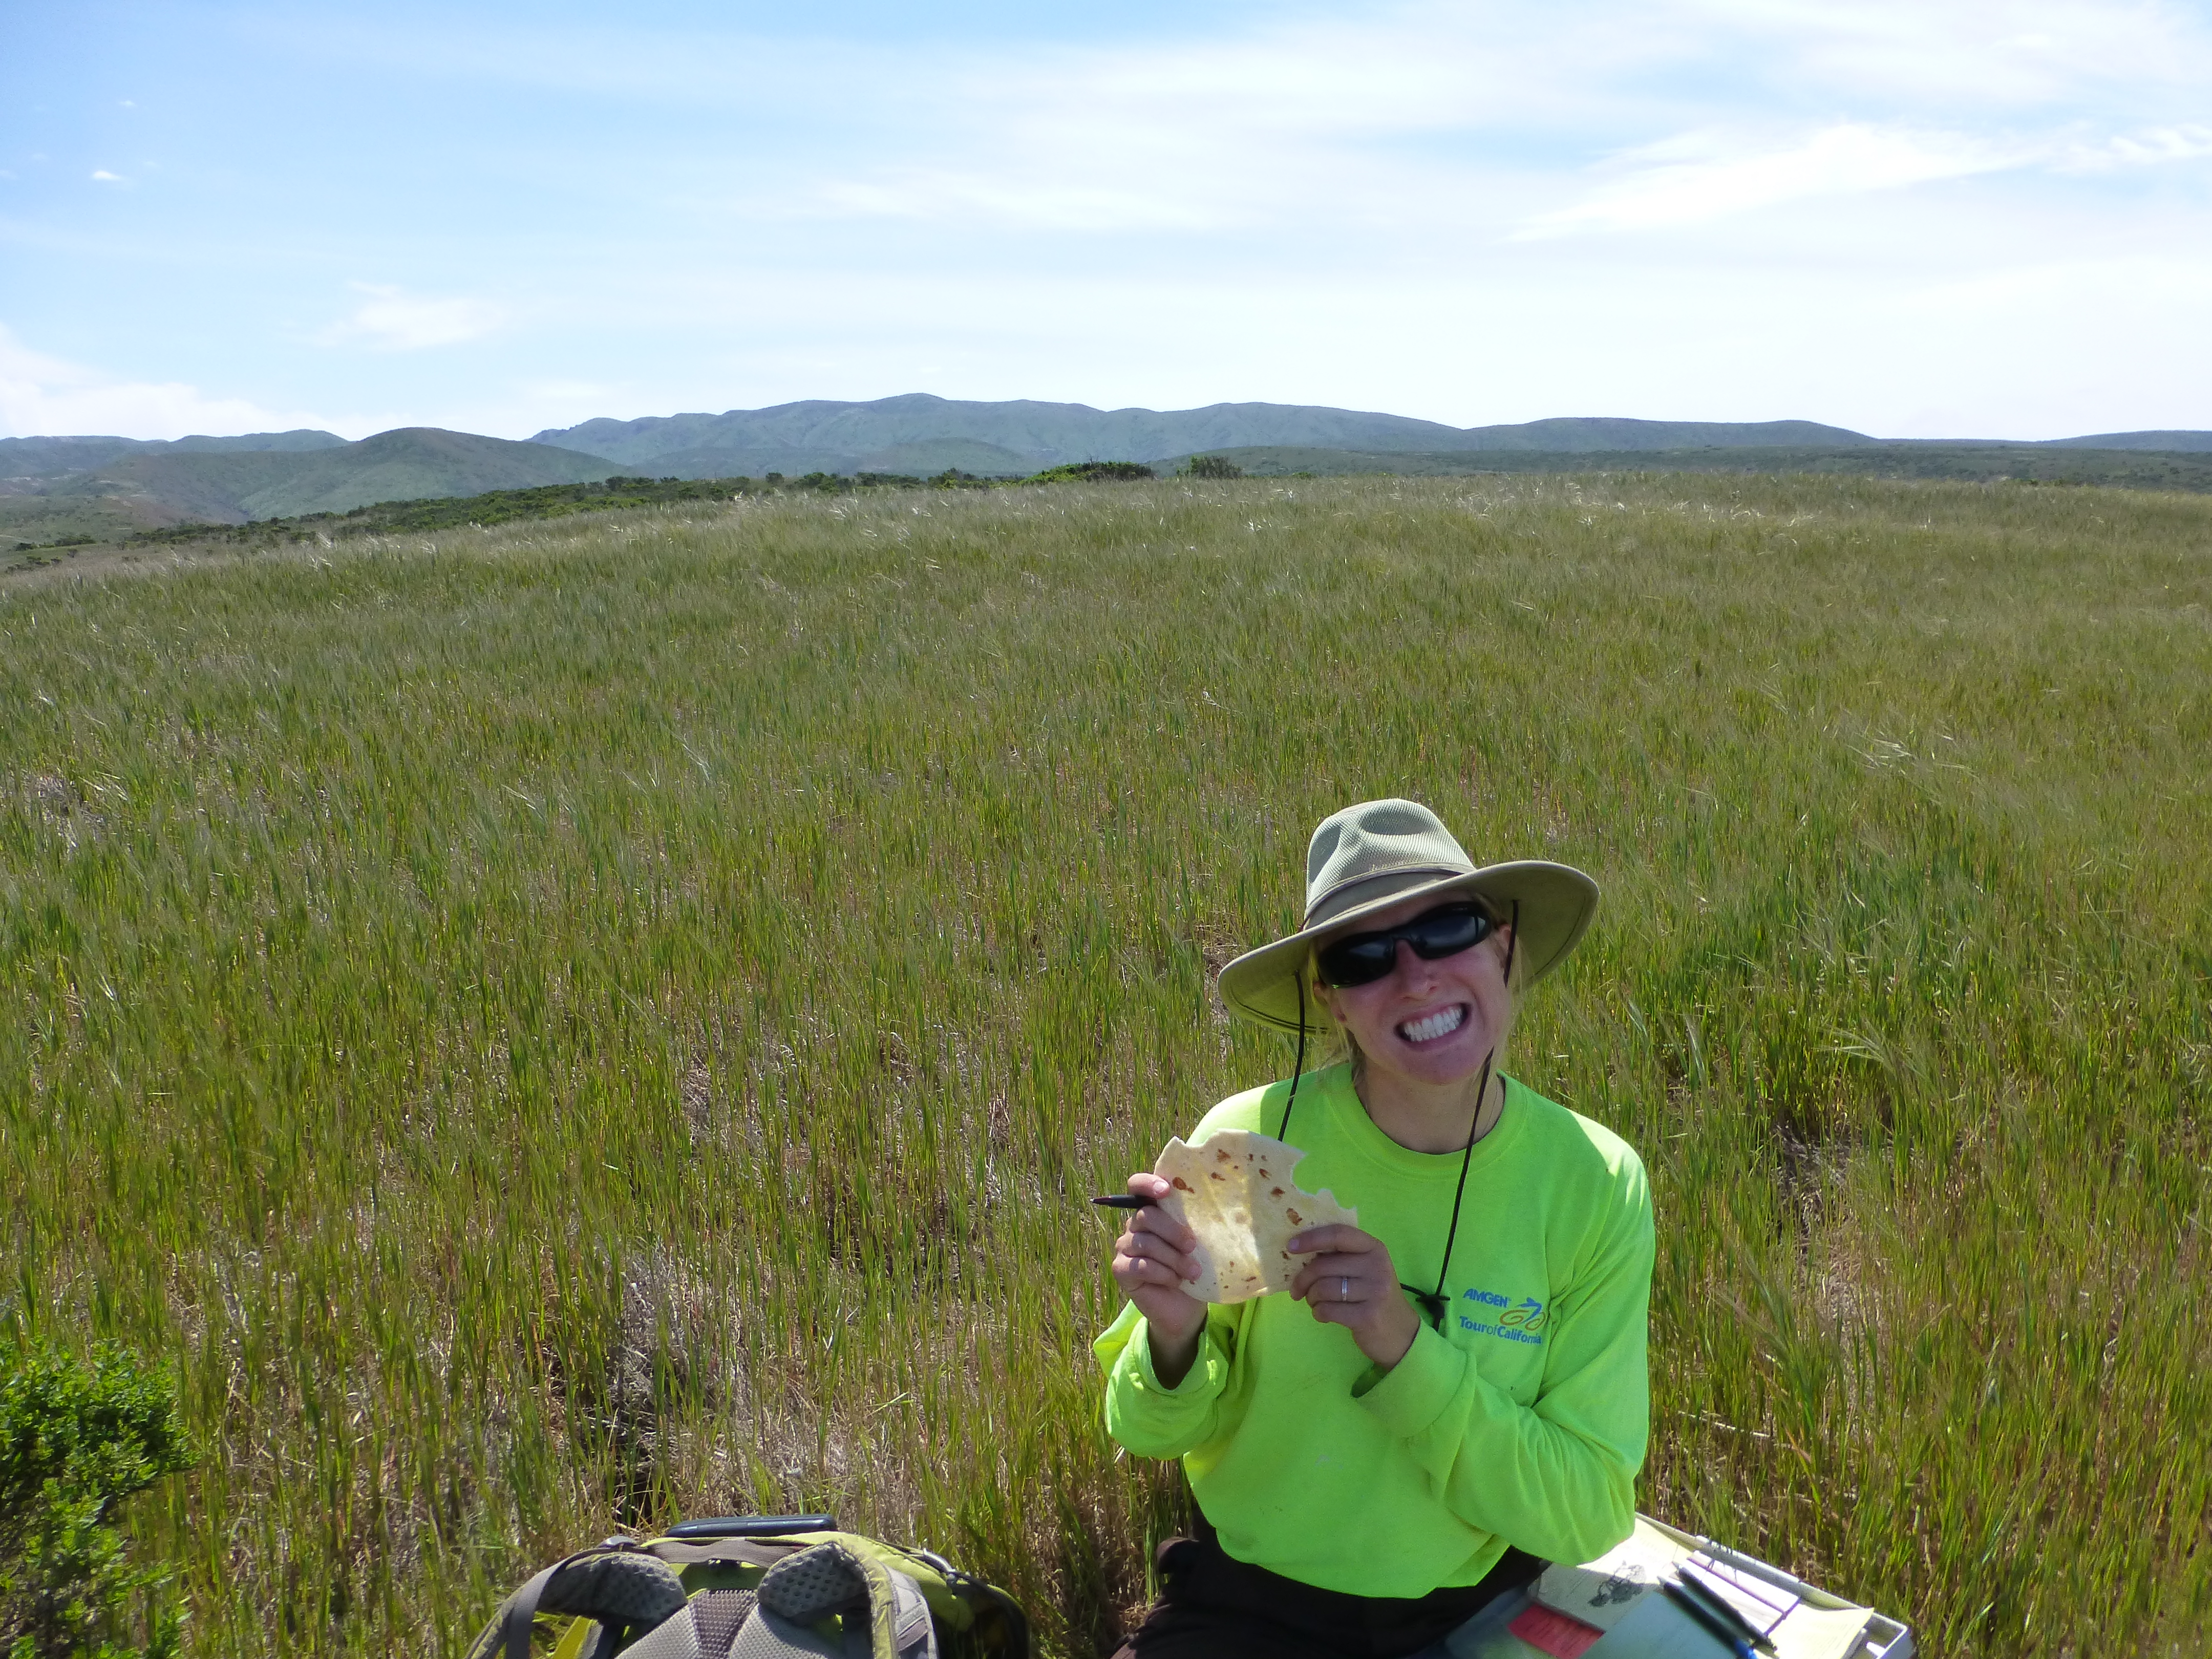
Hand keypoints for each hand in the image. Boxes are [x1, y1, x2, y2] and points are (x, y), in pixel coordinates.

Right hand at [1109, 1173, 1207, 1381]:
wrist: (1185, 1308)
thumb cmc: (1192, 1268)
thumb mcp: (1197, 1244)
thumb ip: (1192, 1224)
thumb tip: (1211, 1208)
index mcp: (1152, 1211)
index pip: (1137, 1186)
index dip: (1148, 1183)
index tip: (1166, 1190)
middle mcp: (1134, 1225)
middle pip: (1146, 1215)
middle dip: (1173, 1231)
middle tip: (1192, 1246)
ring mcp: (1124, 1247)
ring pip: (1146, 1243)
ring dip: (1173, 1258)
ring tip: (1193, 1272)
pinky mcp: (1120, 1269)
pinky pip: (1140, 1265)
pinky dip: (1163, 1273)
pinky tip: (1175, 1281)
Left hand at [1289, 1224, 1420, 1371]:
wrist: (1400, 1332)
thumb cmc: (1373, 1295)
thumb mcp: (1364, 1269)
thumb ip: (1340, 1256)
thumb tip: (1298, 1250)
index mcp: (1374, 1248)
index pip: (1338, 1234)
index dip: (1311, 1239)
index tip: (1290, 1247)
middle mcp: (1377, 1266)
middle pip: (1324, 1265)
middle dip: (1303, 1279)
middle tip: (1297, 1290)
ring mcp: (1375, 1291)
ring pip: (1323, 1288)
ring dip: (1311, 1298)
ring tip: (1315, 1302)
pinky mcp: (1368, 1316)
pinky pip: (1328, 1310)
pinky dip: (1318, 1313)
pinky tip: (1323, 1314)